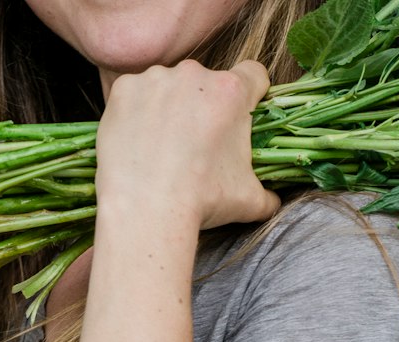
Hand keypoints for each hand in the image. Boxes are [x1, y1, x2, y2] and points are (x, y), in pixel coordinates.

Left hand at [95, 58, 281, 231]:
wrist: (147, 208)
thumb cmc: (203, 202)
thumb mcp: (249, 201)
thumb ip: (268, 194)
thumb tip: (273, 200)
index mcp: (231, 93)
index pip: (254, 75)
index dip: (254, 94)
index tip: (246, 113)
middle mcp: (194, 75)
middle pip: (208, 83)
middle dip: (208, 107)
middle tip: (199, 145)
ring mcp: (155, 78)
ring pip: (171, 87)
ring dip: (173, 108)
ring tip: (165, 147)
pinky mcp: (124, 89)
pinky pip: (138, 95)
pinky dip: (140, 114)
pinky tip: (141, 143)